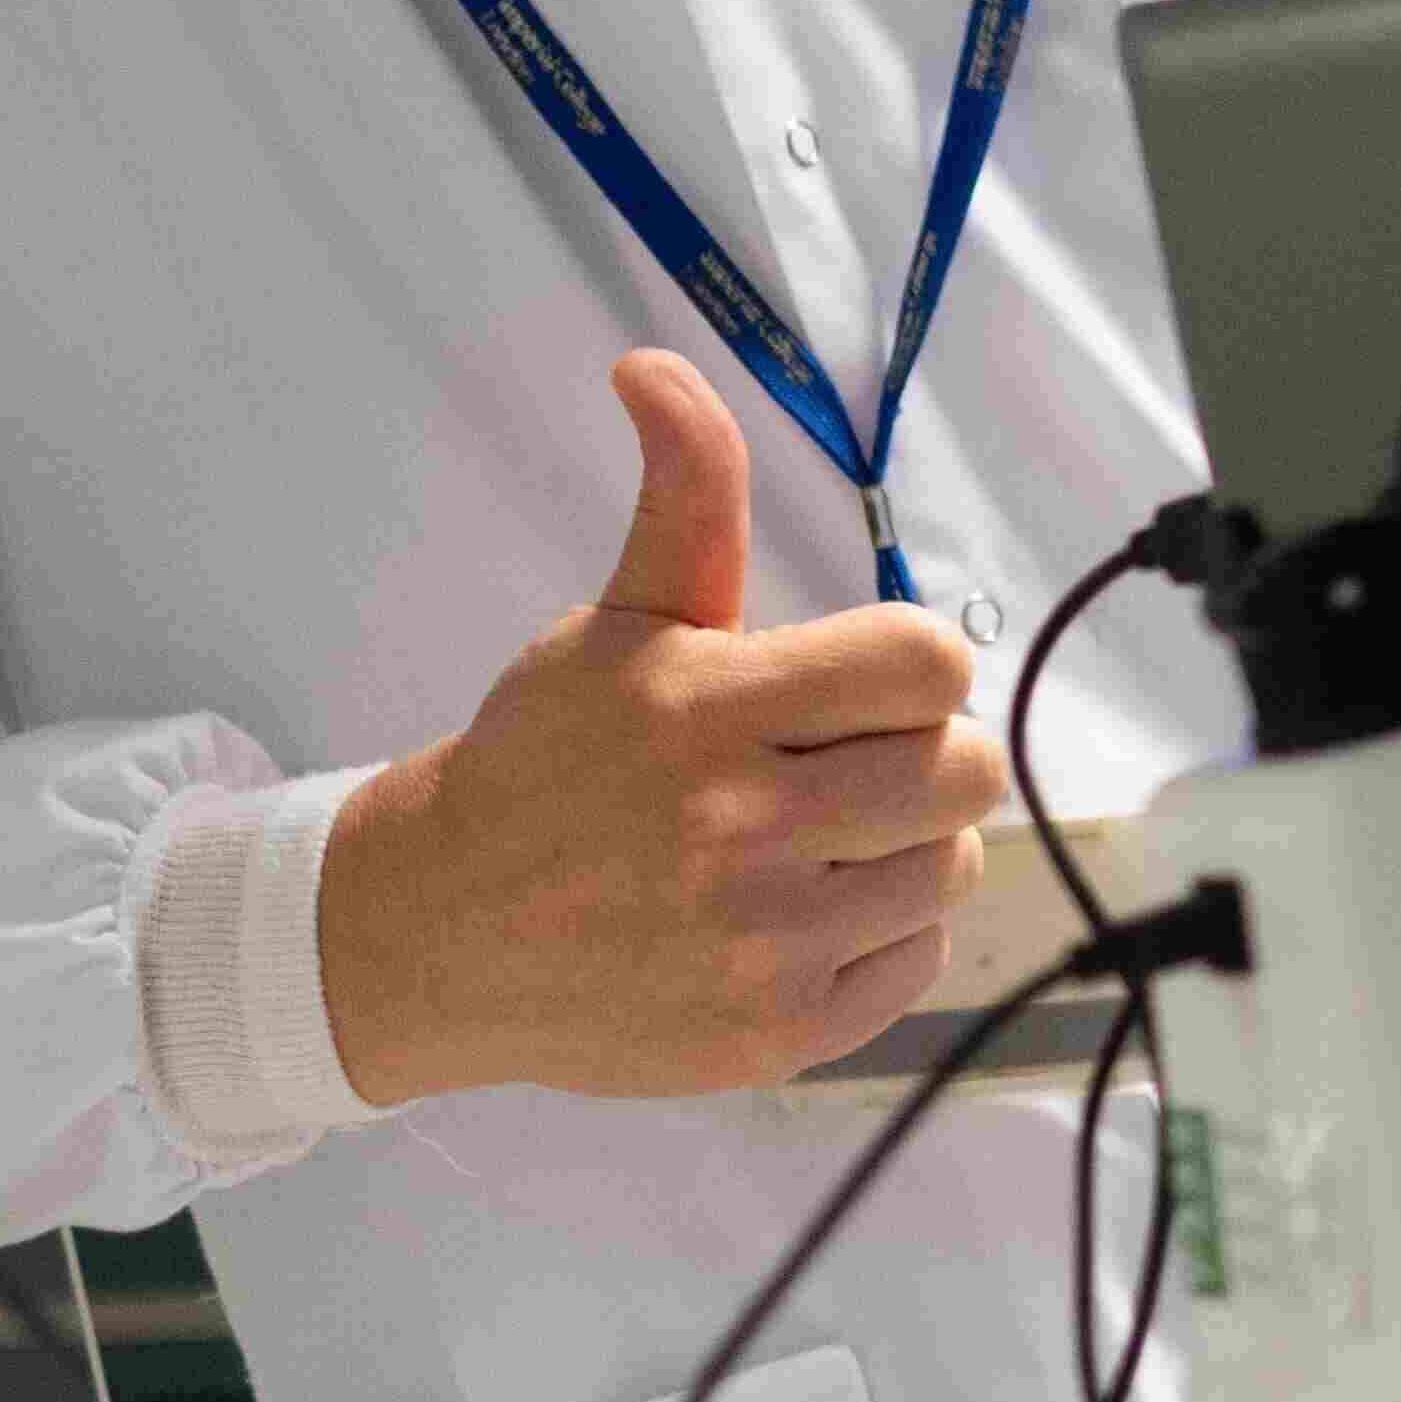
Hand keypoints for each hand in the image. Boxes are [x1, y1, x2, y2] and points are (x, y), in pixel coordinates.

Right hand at [315, 357, 1014, 1108]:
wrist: (435, 934)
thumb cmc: (545, 761)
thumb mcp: (618, 619)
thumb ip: (684, 494)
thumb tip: (657, 367)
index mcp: (710, 713)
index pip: (928, 662)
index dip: (909, 664)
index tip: (855, 682)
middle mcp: (741, 833)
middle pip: (965, 772)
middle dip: (922, 753)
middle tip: (846, 761)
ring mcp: (760, 946)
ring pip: (950, 868)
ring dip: (903, 846)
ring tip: (817, 837)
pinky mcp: (771, 1035)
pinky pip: (914, 961)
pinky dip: (877, 934)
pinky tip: (800, 911)